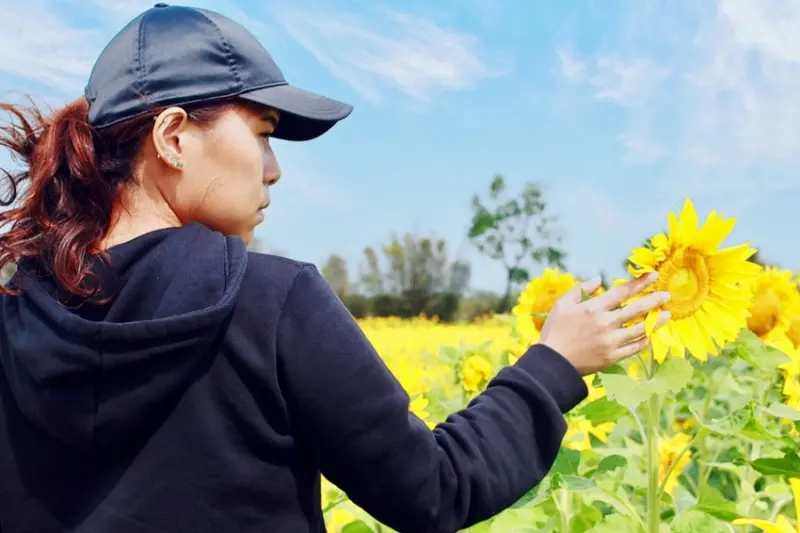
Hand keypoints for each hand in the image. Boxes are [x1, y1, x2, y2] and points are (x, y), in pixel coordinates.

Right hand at [539, 273, 669, 375]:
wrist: (553, 363)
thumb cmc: (554, 332)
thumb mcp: (561, 305)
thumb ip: (580, 290)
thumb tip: (598, 279)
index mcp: (593, 308)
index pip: (622, 292)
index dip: (639, 283)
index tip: (653, 275)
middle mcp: (606, 323)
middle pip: (636, 309)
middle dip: (653, 300)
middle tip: (667, 295)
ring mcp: (611, 341)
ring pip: (640, 329)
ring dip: (655, 321)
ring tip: (667, 315)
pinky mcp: (612, 357)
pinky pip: (634, 348)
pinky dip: (644, 340)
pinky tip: (650, 336)